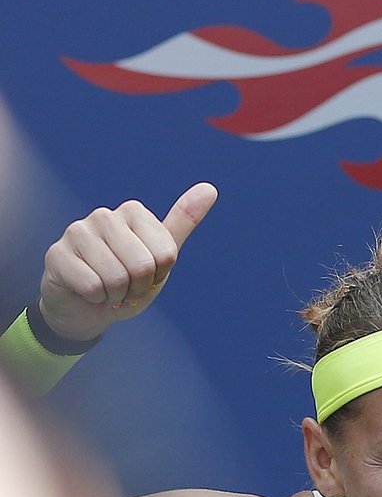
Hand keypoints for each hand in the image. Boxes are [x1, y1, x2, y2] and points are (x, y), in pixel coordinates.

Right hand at [39, 182, 216, 340]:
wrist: (88, 307)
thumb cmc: (129, 280)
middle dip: (138, 287)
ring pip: (116, 278)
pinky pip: (92, 287)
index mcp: (133, 212)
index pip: (166, 255)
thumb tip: (210, 189)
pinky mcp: (57, 254)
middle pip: (143, 266)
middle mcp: (104, 215)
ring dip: (117, 295)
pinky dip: (96, 299)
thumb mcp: (161, 256)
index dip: (159, 275)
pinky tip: (89, 292)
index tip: (147, 275)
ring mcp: (77, 232)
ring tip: (108, 289)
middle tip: (126, 286)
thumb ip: (183, 223)